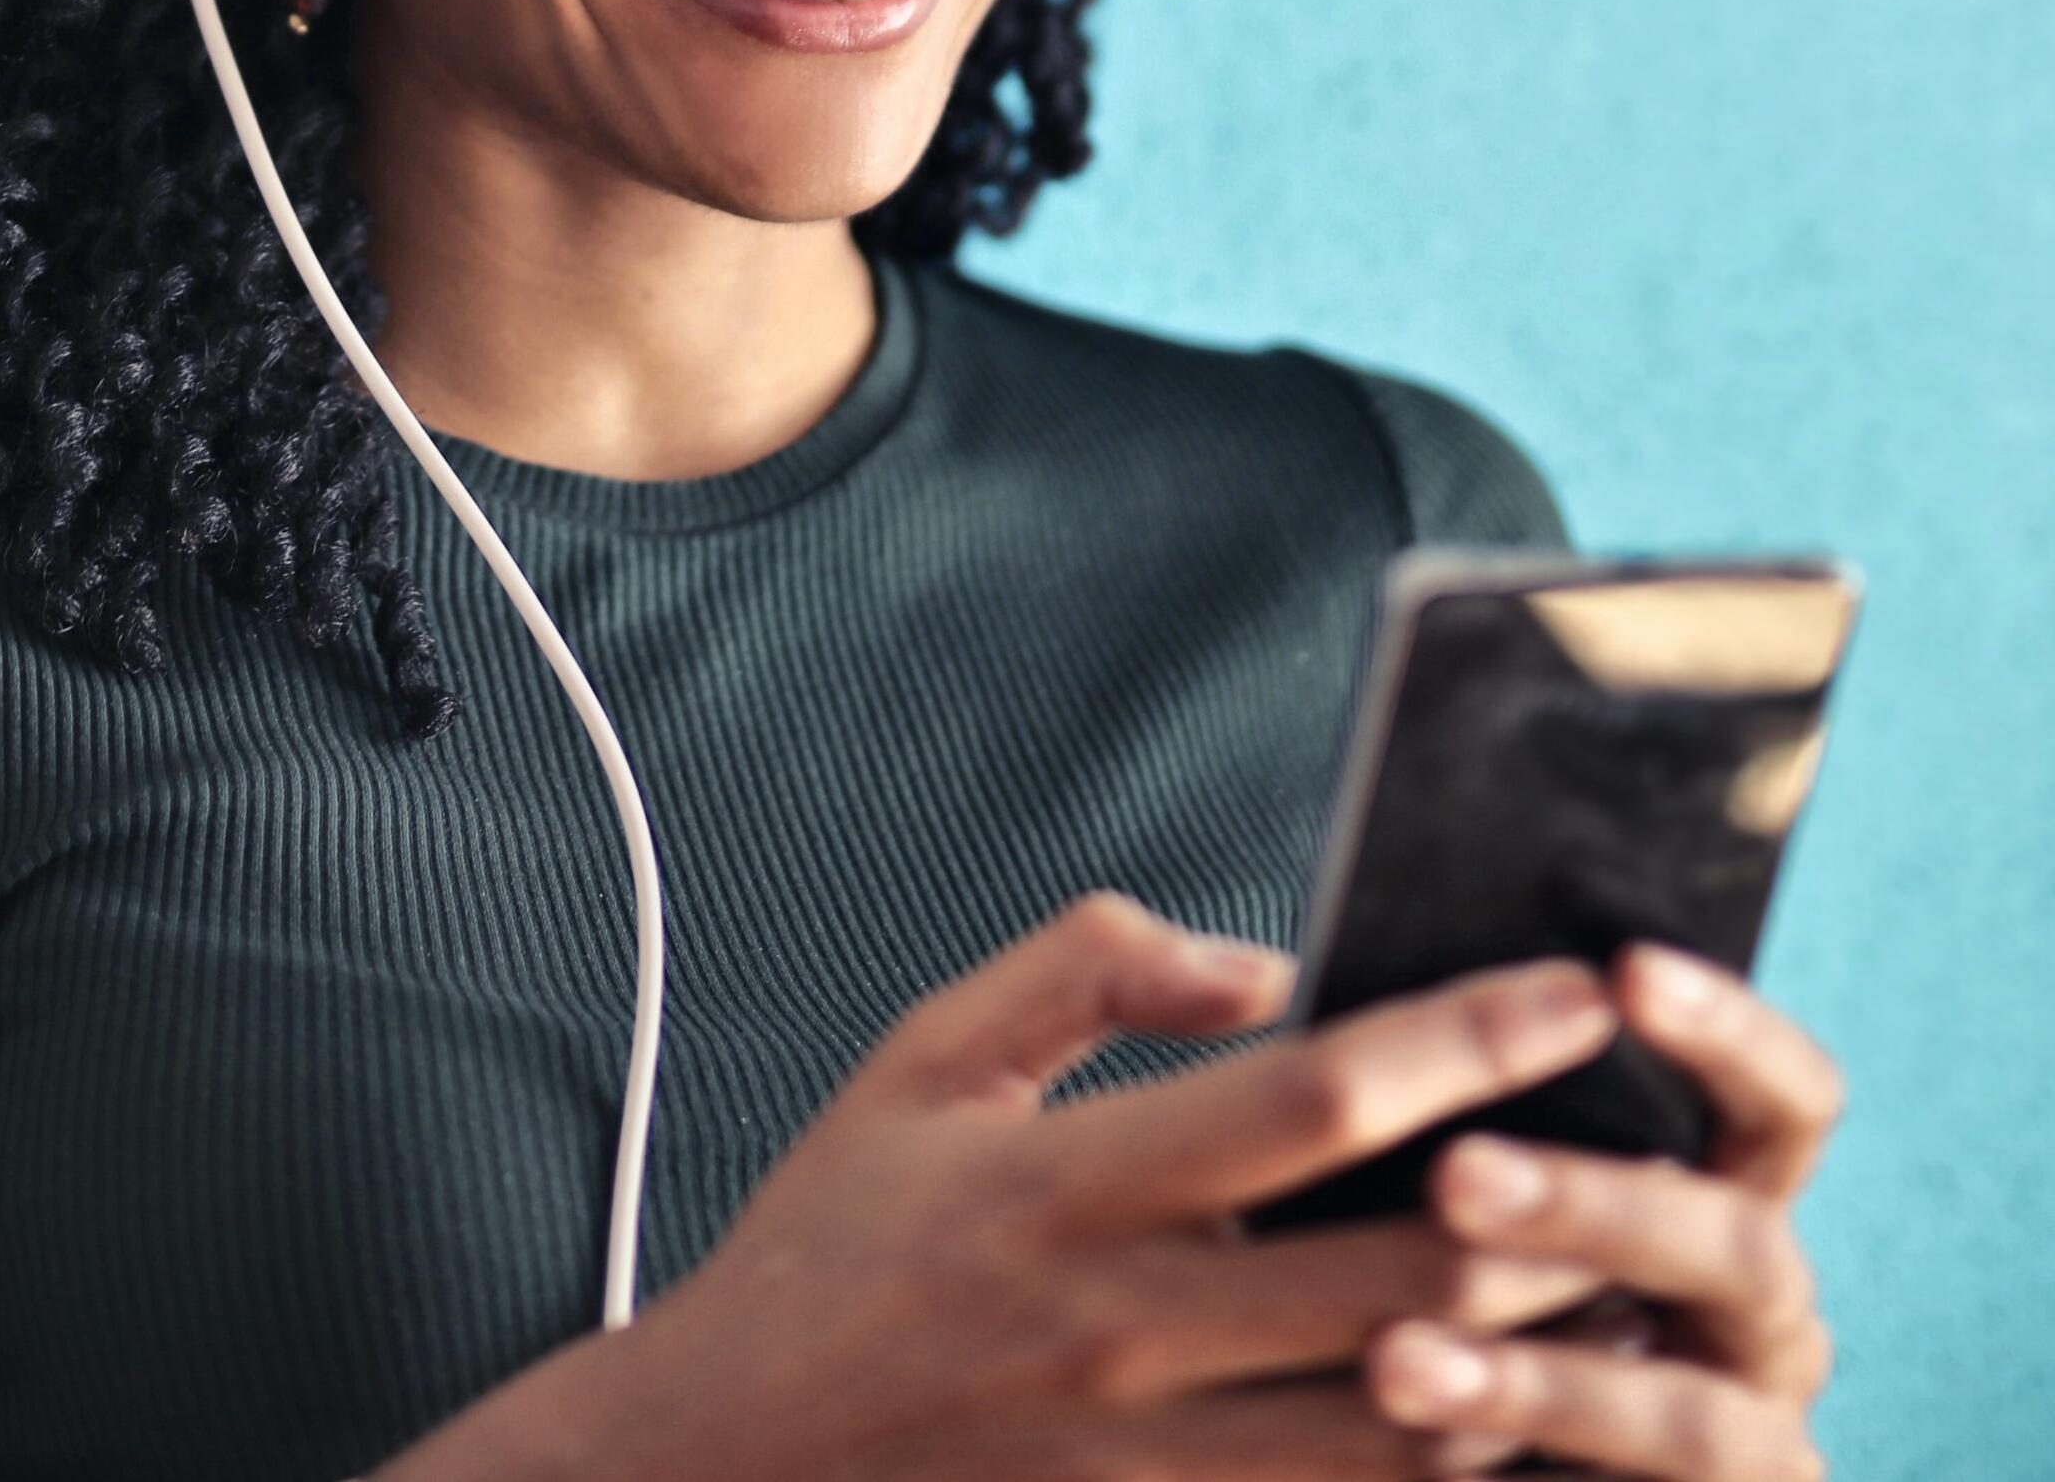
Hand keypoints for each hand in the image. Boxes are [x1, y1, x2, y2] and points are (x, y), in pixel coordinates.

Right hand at [473, 893, 1634, 1481]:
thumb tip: (1258, 961)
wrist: (722, 1466)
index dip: (1455, 1040)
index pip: (1303, 1099)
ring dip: (1543, 1360)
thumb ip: (1079, 971)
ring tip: (1650, 1285)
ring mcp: (1149, 1462)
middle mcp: (1124, 1331)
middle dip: (1552, 1210)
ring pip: (1410, 1428)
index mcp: (1061, 1185)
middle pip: (1396, 1278)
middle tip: (1668, 1143)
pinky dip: (1457, 1471)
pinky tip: (1534, 1422)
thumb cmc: (827, 1240)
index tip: (1569, 987)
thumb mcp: (918, 1058)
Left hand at [1365, 944, 1841, 1481]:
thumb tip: (1301, 980)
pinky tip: (1426, 1452)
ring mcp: (1754, 1444)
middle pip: (1733, 1242)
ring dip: (1537, 1383)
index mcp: (1719, 1195)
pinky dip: (1538, 1479)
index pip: (1782, 1100)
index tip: (1624, 970)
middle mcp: (1758, 1318)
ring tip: (1389, 1361)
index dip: (1728, 1033)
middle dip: (1592, 1205)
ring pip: (1684, 1411)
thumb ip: (1442, 1100)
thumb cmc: (1436, 1287)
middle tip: (1451, 1176)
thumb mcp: (1452, 1187)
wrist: (1390, 1450)